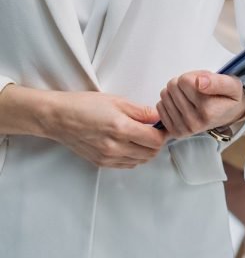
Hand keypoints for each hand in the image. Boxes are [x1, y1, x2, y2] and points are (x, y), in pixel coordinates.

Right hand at [47, 91, 166, 167]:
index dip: (164, 133)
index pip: (154, 140)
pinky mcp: (101, 163)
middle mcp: (116, 147)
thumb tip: (158, 117)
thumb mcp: (116, 101)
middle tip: (157, 130)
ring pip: (139, 161)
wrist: (60, 118)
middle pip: (150, 154)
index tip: (165, 126)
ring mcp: (108, 158)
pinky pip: (126, 165)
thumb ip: (140, 111)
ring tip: (144, 136)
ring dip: (147, 151)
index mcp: (121, 128)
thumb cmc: (85, 105)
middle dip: (157, 142)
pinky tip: (131, 144)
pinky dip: (135, 157)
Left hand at [157, 71, 244, 139]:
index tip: (204, 81)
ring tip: (192, 96)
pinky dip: (170, 101)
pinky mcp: (175, 131)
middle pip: (173, 86)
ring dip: (177, 91)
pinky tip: (183, 103)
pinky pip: (160, 107)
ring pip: (165, 95)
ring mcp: (183, 129)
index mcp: (208, 110)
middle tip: (198, 88)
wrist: (229, 114)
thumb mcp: (232, 84)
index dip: (194, 75)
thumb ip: (217, 82)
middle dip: (184, 82)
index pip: (184, 81)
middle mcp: (194, 122)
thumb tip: (199, 82)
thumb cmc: (229, 97)